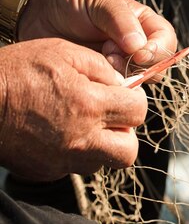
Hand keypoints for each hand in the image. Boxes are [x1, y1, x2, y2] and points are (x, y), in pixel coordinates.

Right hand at [0, 38, 147, 180]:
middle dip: (126, 133)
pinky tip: (61, 134)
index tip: (124, 95)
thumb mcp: (61, 52)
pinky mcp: (46, 171)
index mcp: (89, 105)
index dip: (134, 100)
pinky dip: (75, 154)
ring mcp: (63, 159)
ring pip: (103, 162)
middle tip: (111, 118)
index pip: (138, 112)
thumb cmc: (15, 71)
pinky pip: (74, 168)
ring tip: (84, 125)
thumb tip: (124, 84)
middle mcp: (81, 139)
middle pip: (129, 150)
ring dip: (102, 145)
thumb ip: (101, 68)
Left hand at [17, 0, 177, 76]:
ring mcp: (122, 64)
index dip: (158, 50)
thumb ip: (121, 20)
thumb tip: (139, 47)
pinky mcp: (106, 79)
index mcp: (144, 23)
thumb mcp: (99, 1)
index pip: (166, 40)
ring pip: (139, 81)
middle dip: (138, 65)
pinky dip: (108, 86)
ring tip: (100, 62)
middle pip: (157, 65)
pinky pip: (118, 90)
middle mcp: (138, 46)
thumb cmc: (71, 1)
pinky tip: (92, 73)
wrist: (38, 14)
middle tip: (111, 56)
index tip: (138, 53)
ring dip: (123, 77)